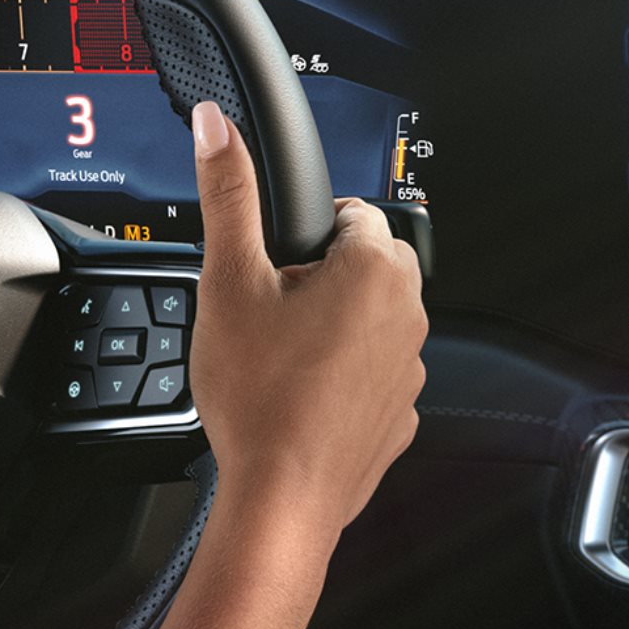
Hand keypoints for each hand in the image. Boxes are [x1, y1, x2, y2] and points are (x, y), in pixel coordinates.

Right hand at [186, 101, 423, 549]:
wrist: (282, 500)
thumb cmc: (260, 397)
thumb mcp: (228, 282)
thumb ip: (228, 195)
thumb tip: (216, 128)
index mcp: (375, 269)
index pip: (349, 213)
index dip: (301, 238)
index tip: (270, 270)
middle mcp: (409, 313)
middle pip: (362, 266)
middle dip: (318, 280)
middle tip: (268, 316)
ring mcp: (412, 368)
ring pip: (367, 322)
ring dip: (330, 330)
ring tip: (278, 363)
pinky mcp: (403, 413)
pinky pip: (370, 375)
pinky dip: (340, 380)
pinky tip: (297, 399)